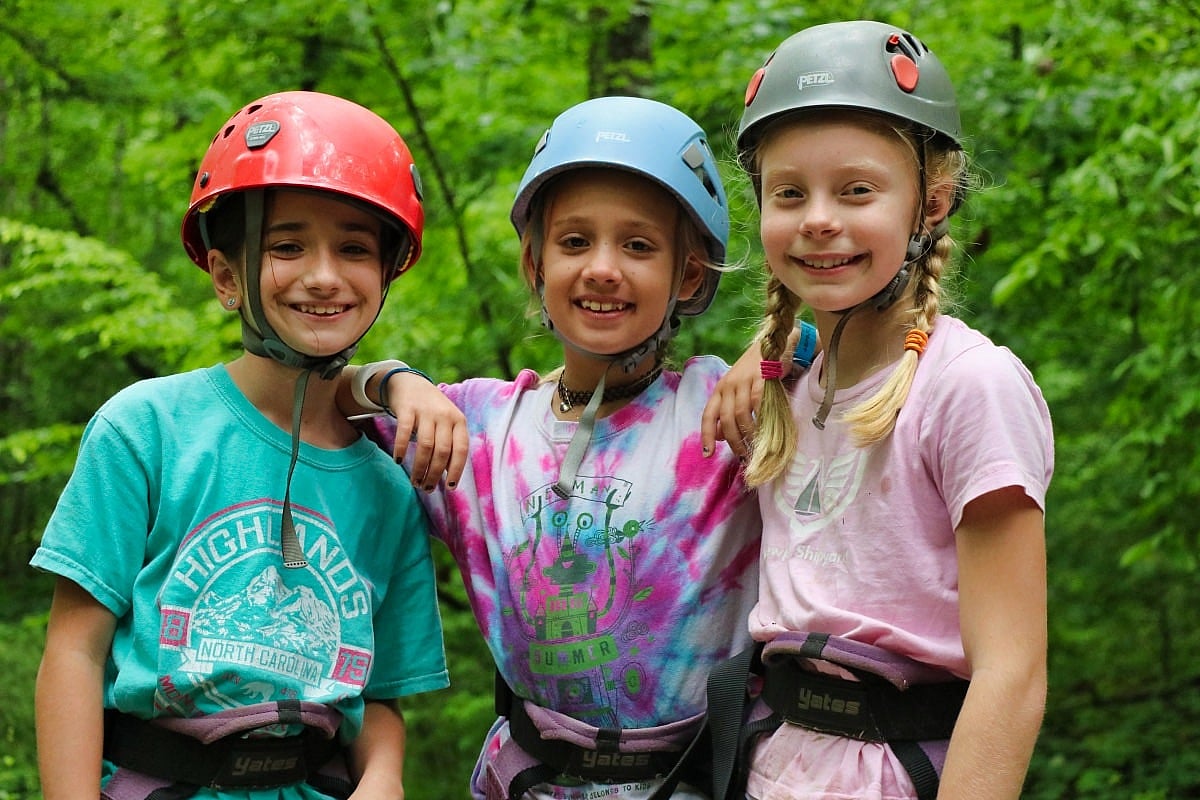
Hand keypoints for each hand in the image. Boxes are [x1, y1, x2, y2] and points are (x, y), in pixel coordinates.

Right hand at [384, 372, 467, 491]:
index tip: (450, 488)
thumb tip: (449, 476)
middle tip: (426, 488)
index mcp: (459, 421)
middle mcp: (445, 415)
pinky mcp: (407, 408)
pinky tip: (398, 461)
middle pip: (442, 451)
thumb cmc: (432, 412)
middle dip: (434, 474)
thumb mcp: (447, 424)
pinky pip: (404, 432)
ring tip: (415, 481)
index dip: (456, 470)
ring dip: (419, 468)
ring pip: (425, 446)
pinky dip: (401, 448)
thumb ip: (450, 445)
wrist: (411, 383)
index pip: (461, 450)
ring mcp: (426, 411)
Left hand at [700, 341, 767, 459]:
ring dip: (747, 433)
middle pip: (725, 418)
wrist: (771, 346)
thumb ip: (727, 412)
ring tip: (755, 446)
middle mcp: (728, 385)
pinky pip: (758, 402)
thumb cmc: (753, 374)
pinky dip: (760, 418)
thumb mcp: (736, 392)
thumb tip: (720, 436)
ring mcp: (744, 380)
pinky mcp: (761, 377)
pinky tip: (765, 428)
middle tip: (742, 456)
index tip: (707, 454)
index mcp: (719, 390)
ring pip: (741, 413)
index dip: (706, 436)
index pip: (708, 416)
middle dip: (733, 440)